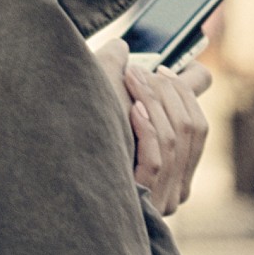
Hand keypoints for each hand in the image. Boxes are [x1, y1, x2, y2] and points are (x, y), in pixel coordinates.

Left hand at [94, 39, 211, 216]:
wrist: (55, 186)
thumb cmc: (82, 150)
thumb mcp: (114, 117)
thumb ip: (137, 92)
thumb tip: (137, 53)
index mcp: (177, 172)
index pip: (198, 128)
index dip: (185, 93)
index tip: (163, 69)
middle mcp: (176, 188)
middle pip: (190, 129)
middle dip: (166, 92)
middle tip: (138, 69)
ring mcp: (163, 198)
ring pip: (174, 139)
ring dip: (154, 102)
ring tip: (131, 79)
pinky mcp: (146, 201)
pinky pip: (156, 159)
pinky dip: (147, 128)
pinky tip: (132, 109)